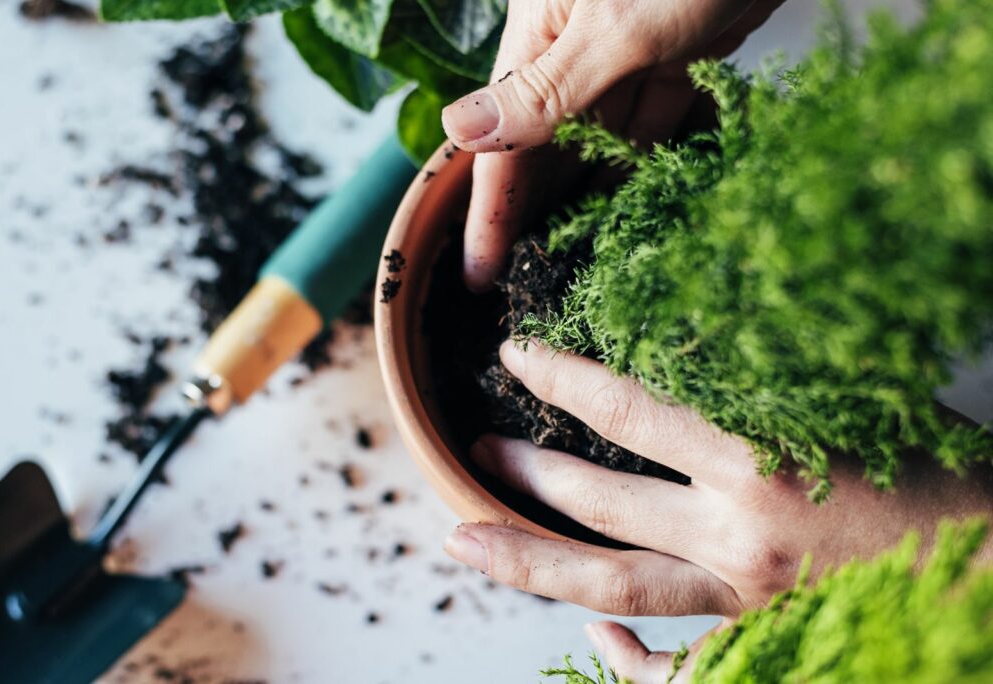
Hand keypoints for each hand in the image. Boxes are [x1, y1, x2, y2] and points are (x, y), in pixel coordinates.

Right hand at [441, 0, 784, 290]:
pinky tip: (623, 201)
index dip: (488, 208)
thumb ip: (543, 91)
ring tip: (565, 256)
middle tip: (522, 277)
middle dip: (531, 209)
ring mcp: (624, 52)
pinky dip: (636, 159)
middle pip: (541, 143)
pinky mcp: (674, 56)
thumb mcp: (614, 29)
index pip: (500, 137)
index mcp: (539, 32)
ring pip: (592, 137)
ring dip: (580, 192)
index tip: (478, 271)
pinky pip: (645, 120)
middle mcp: (572, 46)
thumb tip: (460, 129)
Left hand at [444, 341, 992, 682]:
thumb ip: (762, 382)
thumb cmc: (938, 473)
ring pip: (611, 583)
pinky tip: (592, 639)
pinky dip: (627, 662)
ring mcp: (744, 600)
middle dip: (524, 472)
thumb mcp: (848, 402)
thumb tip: (686, 343)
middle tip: (474, 449)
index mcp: (760, 459)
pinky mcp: (764, 642)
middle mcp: (739, 534)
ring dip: (528, 560)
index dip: (558, 376)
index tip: (514, 355)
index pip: (626, 409)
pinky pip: (676, 673)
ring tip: (464, 538)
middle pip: (597, 501)